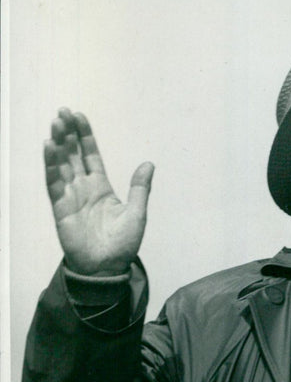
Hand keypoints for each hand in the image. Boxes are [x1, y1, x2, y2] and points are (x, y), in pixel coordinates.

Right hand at [44, 107, 153, 274]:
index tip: (79, 116)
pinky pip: (54, 182)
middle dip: (68, 133)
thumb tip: (149, 163)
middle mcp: (83, 188)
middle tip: (63, 112)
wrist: (108, 269)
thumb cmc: (122, 245)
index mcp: (101, 187)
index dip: (85, 136)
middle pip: (73, 154)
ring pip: (61, 164)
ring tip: (56, 123)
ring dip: (58, 144)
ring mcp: (70, 196)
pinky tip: (49, 147)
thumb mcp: (137, 214)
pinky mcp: (60, 208)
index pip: (90, 155)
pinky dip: (51, 165)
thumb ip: (140, 189)